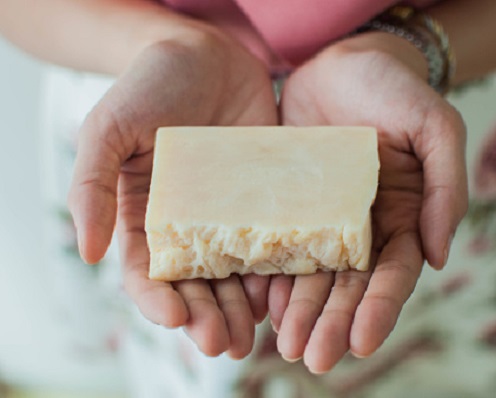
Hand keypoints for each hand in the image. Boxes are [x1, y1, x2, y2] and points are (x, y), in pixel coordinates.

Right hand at [68, 30, 277, 358]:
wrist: (207, 54)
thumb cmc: (150, 86)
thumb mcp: (108, 129)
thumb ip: (92, 186)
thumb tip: (88, 252)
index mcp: (146, 218)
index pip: (148, 273)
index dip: (158, 301)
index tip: (177, 320)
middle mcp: (190, 226)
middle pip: (196, 285)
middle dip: (208, 317)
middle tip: (224, 344)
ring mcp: (231, 216)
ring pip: (237, 274)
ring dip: (244, 307)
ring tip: (255, 334)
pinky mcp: (268, 200)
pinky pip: (274, 242)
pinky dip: (279, 271)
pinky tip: (286, 293)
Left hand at [269, 33, 467, 371]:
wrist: (343, 61)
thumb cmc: (394, 89)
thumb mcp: (435, 127)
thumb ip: (444, 188)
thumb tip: (441, 256)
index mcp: (402, 216)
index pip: (394, 273)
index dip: (380, 307)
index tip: (363, 341)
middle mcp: (363, 227)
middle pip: (350, 286)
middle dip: (334, 322)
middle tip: (314, 358)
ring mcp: (324, 219)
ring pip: (313, 275)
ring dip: (302, 312)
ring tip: (286, 346)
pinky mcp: (289, 206)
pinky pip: (280, 247)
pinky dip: (273, 277)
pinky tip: (262, 305)